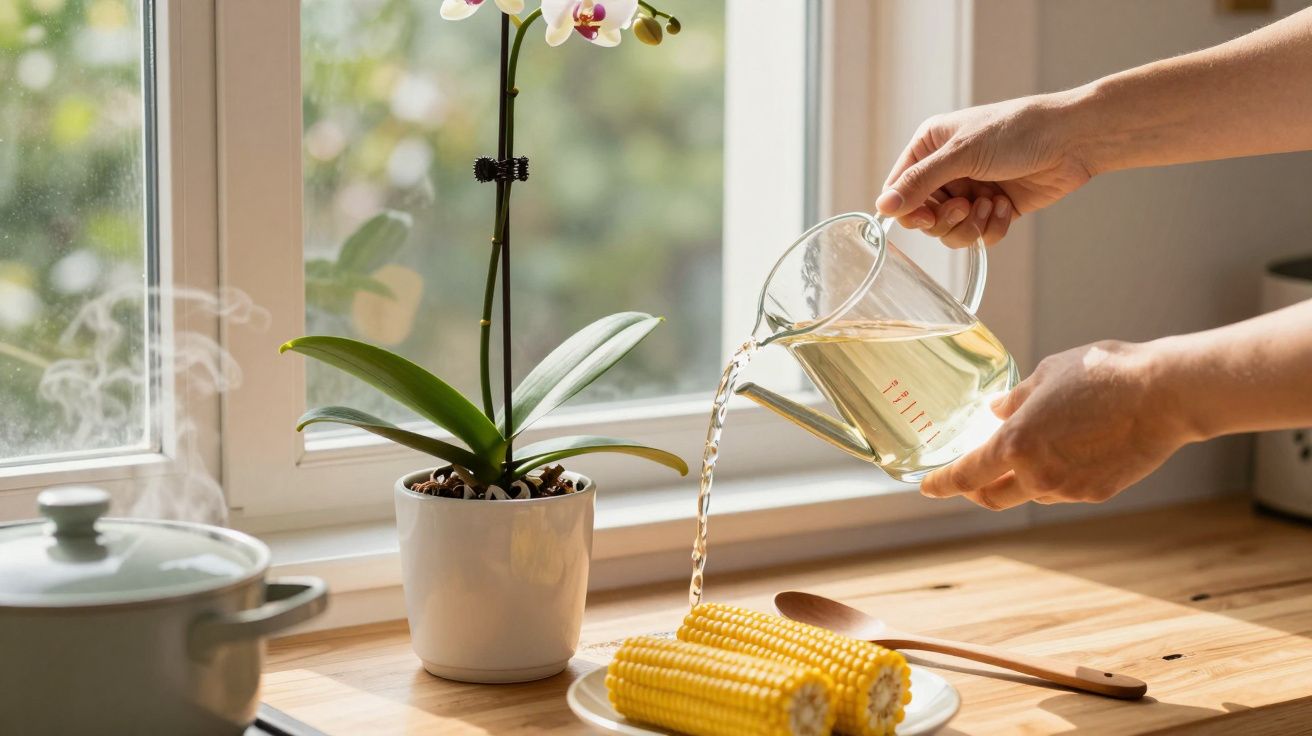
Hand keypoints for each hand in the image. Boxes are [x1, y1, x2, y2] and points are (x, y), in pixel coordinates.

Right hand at [877, 94, 1094, 247]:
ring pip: (951, 231)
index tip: (925, 216)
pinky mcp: (995, 209)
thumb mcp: (962, 153)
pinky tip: (1006, 205)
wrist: (1073, 140)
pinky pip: (979, 235)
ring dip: (970, 225)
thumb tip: (882, 207)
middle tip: (964, 207)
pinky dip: (992, 227)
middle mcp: (947, 170)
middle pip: (924, 217)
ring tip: (991, 204)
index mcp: (930, 147)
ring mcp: (971, 191)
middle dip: (945, 219)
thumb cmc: (1018, 131)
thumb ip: (920, 181)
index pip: (900, 189)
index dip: (907, 209)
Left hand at [920, 341, 1195, 509]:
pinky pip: (1061, 491)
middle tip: (969, 477)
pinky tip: (1062, 455)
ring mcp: (1068, 488)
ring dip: (1017, 481)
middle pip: (991, 496)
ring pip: (1029, 494)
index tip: (926, 487)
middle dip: (975, 490)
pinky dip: (1051, 479)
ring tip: (1025, 455)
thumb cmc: (1103, 373)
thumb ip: (1016, 398)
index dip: (942, 483)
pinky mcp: (1097, 493)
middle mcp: (1038, 474)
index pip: (966, 475)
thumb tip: (996, 410)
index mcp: (1016, 444)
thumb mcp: (1047, 374)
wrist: (1164, 393)